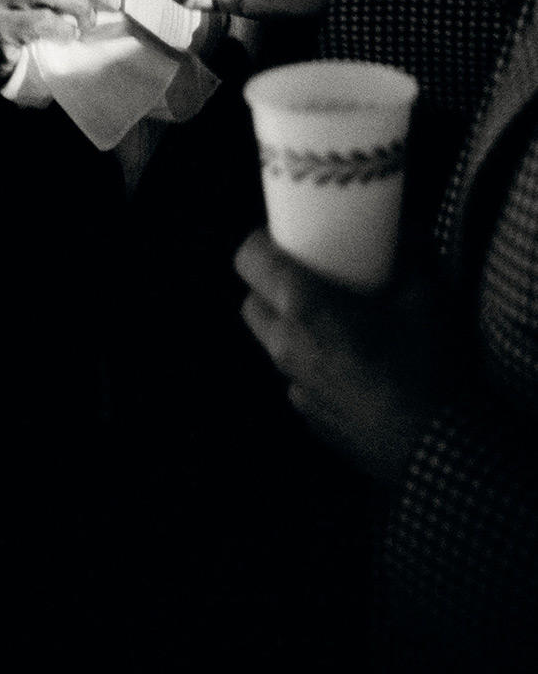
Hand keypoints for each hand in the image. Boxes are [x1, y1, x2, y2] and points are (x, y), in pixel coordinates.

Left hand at [235, 229, 455, 484]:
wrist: (437, 452)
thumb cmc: (426, 367)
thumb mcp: (426, 298)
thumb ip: (412, 256)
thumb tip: (407, 233)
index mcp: (304, 306)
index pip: (248, 258)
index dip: (261, 242)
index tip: (285, 236)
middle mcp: (286, 345)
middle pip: (251, 302)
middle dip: (269, 285)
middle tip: (308, 276)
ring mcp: (294, 385)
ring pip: (271, 342)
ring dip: (289, 325)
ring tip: (331, 319)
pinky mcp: (308, 416)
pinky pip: (296, 376)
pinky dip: (311, 362)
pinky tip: (348, 363)